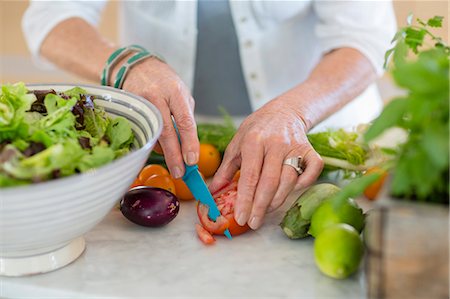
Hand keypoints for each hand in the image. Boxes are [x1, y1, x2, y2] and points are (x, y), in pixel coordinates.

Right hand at [119, 57, 198, 177]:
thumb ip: (186, 118)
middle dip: (174, 156)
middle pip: (166, 132)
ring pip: (153, 135)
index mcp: (175, 92)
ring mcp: (140, 103)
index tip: (192, 161)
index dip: (189, 143)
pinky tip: (159, 144)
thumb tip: (188, 146)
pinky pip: (143, 132)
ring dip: (164, 151)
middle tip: (180, 173)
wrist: (138, 67)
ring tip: (173, 160)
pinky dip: (153, 142)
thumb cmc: (165, 83)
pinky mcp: (128, 110)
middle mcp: (156, 97)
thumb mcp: (181, 95)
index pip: (185, 121)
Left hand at [209, 94, 323, 229]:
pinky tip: (290, 192)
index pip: (249, 176)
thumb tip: (213, 191)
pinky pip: (312, 172)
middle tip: (252, 222)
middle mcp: (276, 144)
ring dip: (277, 201)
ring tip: (265, 211)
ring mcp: (295, 147)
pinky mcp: (310, 150)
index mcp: (254, 141)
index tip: (240, 217)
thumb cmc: (257, 129)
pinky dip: (303, 185)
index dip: (245, 200)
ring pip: (289, 181)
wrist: (283, 111)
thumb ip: (226, 169)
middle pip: (270, 182)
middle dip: (260, 206)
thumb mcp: (236, 144)